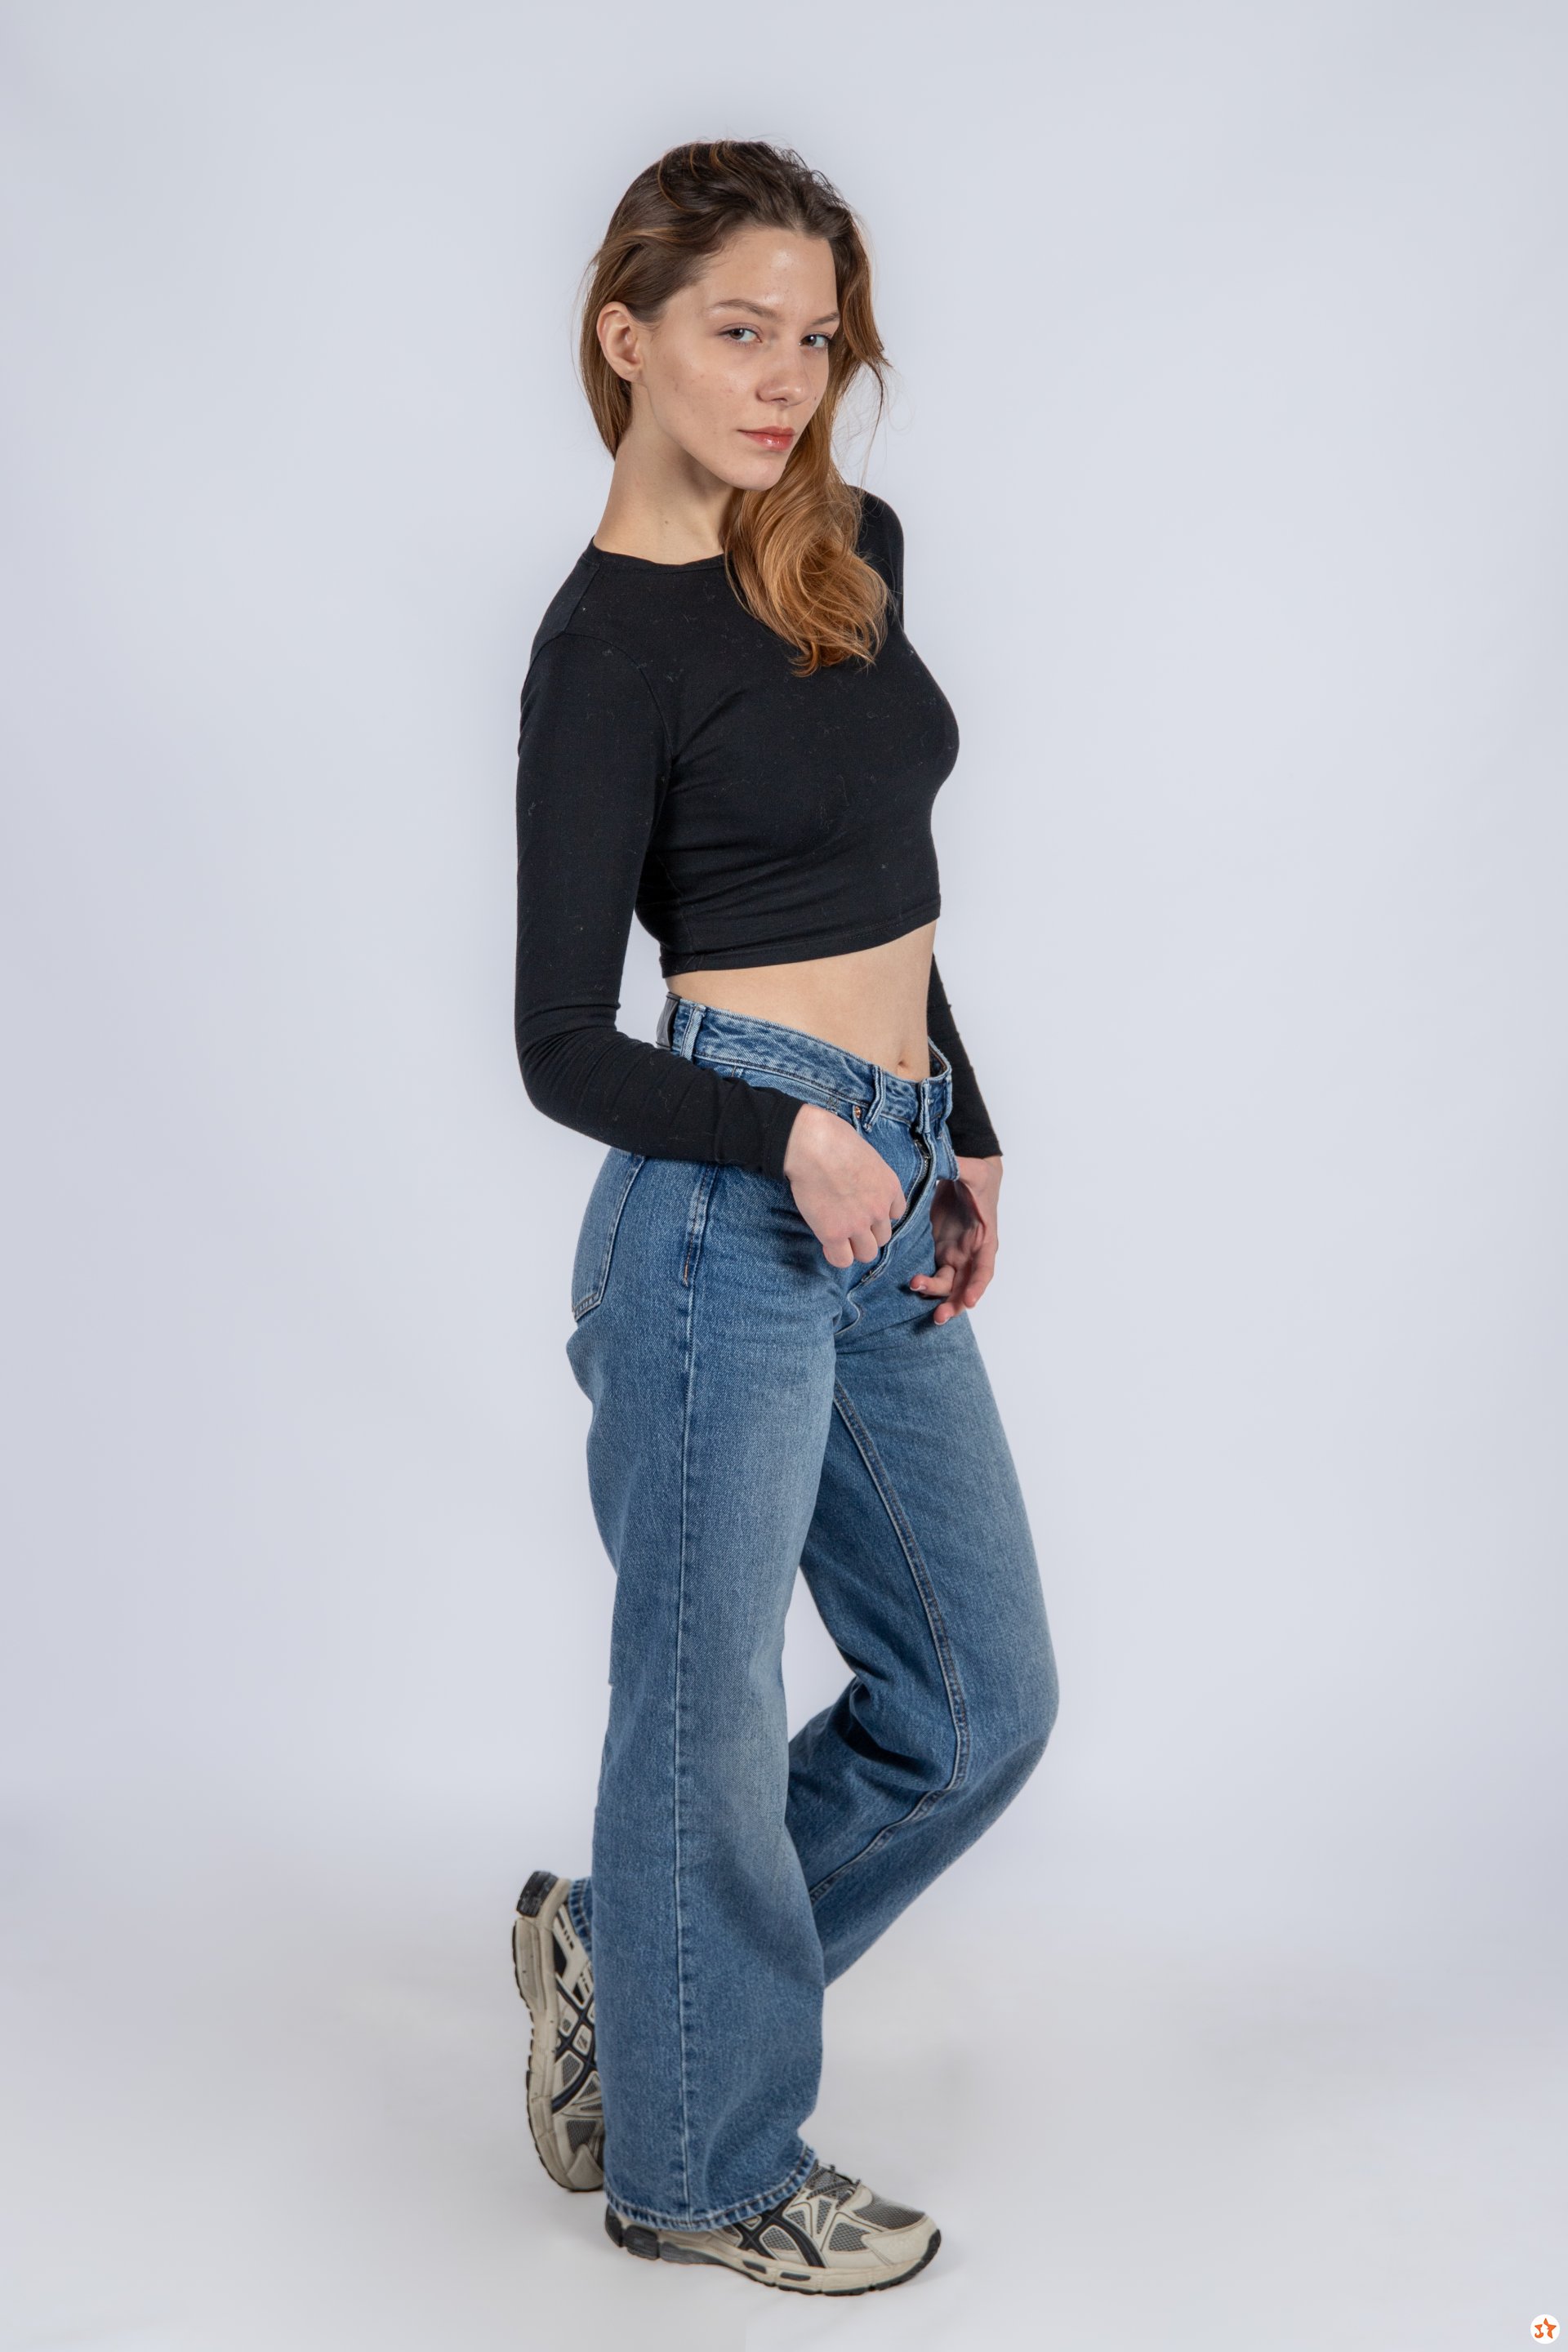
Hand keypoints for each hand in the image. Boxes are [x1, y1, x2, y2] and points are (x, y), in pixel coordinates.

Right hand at [782, 1101, 906, 1269]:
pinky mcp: (834, 1233)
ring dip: (854, 1248)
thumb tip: (857, 1182)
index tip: (862, 1208)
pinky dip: (836, 1255)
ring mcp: (858, 1223)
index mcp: (890, 1187)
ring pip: (867, 1253)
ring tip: (838, 1236)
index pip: (895, 1214)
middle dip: (867, 1234)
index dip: (878, 1214)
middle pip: (883, 1238)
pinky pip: (842, 1260)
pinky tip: (826, 1242)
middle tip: (847, 1223)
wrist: (812, 1144)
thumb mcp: (866, 1155)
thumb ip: (869, 1176)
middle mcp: (879, 1208)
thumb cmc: (833, 1138)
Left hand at [910, 1153, 1002, 1323]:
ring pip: (947, 1284)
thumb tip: (946, 1163)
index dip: (977, 1286)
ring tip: (915, 1290)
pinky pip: (934, 1273)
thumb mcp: (970, 1170)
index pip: (984, 1268)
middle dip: (954, 1303)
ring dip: (935, 1295)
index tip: (969, 1300)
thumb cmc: (976, 1174)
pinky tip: (910, 1287)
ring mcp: (954, 1253)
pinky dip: (925, 1284)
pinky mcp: (939, 1250)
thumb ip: (959, 1169)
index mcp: (985, 1238)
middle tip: (938, 1316)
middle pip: (964, 1285)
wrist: (967, 1173)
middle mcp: (971, 1252)